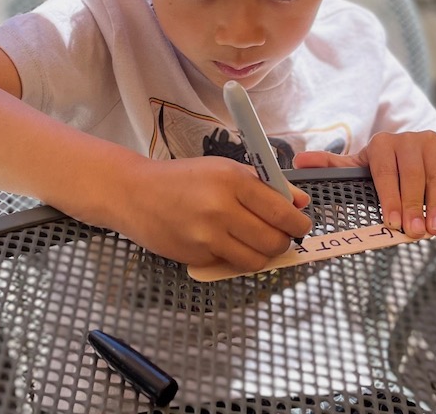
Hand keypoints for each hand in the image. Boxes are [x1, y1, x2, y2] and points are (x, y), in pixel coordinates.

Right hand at [121, 156, 310, 270]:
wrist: (135, 194)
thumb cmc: (183, 178)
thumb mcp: (224, 169)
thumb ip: (264, 185)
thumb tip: (300, 202)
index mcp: (232, 180)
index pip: (280, 211)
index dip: (298, 223)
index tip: (300, 225)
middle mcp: (221, 209)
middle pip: (273, 240)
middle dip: (283, 242)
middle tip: (279, 236)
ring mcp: (207, 237)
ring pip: (256, 260)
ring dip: (263, 255)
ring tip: (256, 242)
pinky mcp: (196, 257)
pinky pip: (231, 265)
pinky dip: (236, 258)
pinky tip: (226, 243)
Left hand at [293, 131, 435, 237]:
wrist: (419, 151)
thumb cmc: (386, 167)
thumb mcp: (360, 167)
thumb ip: (332, 166)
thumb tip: (299, 162)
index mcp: (382, 144)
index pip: (385, 172)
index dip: (390, 198)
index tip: (393, 223)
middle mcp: (408, 139)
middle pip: (412, 175)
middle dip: (414, 206)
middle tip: (417, 232)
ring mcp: (431, 140)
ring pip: (435, 175)